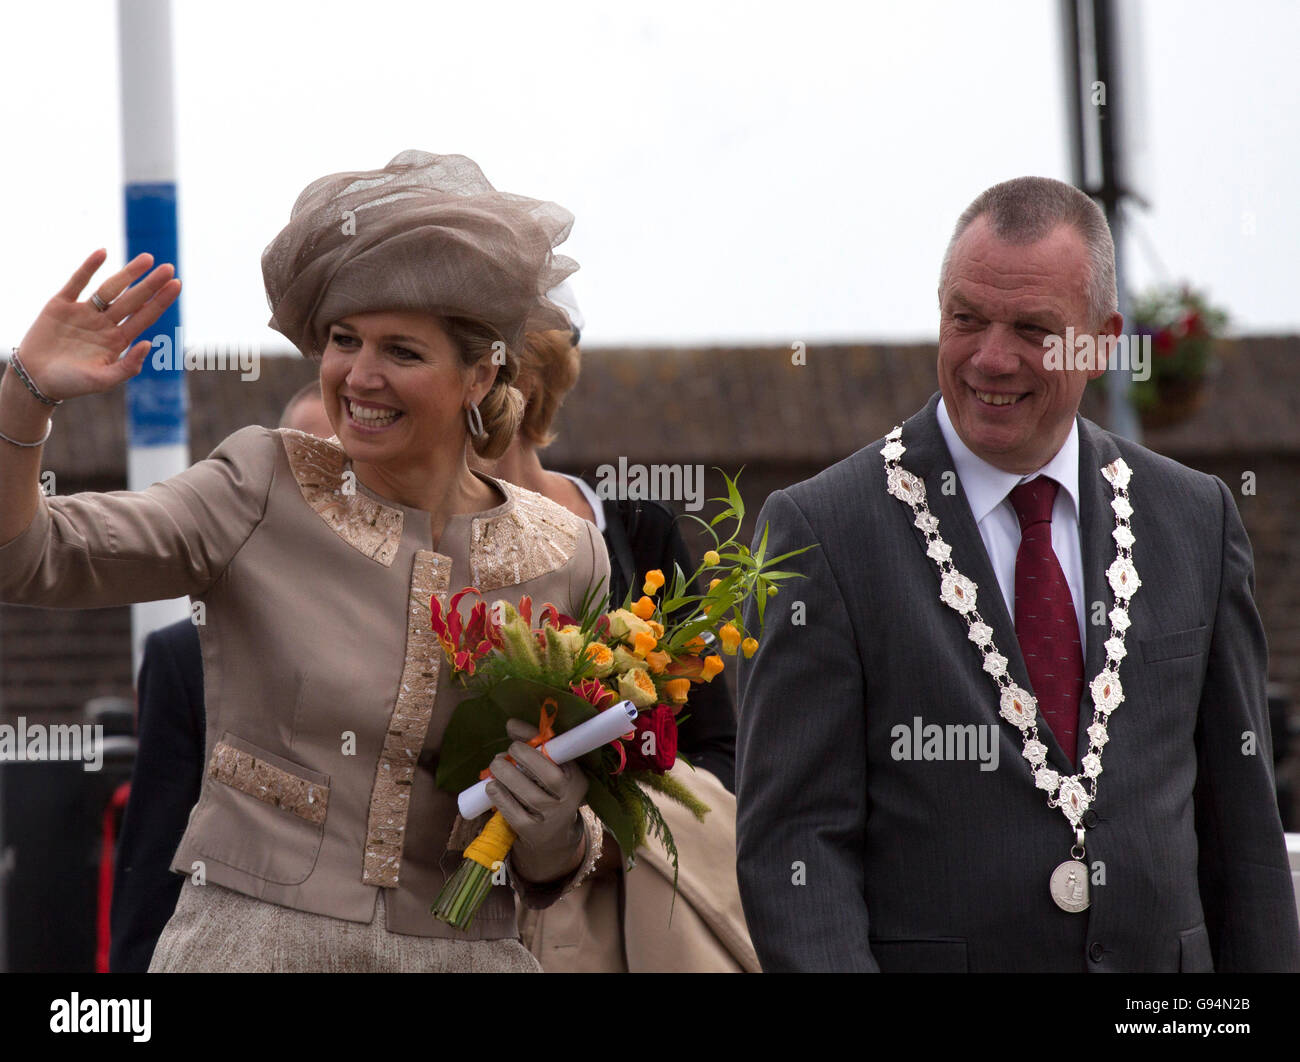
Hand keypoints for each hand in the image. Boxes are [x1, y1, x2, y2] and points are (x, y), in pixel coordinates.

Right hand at [14, 249, 181, 401]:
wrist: (34, 379)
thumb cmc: (71, 384)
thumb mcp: (104, 380)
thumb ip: (128, 366)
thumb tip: (150, 343)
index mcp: (118, 340)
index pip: (145, 316)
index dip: (161, 301)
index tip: (177, 284)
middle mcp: (105, 323)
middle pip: (132, 299)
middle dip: (151, 284)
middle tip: (169, 268)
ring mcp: (84, 312)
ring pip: (110, 289)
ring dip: (128, 273)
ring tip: (147, 259)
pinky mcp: (61, 305)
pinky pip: (77, 282)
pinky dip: (89, 267)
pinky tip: (103, 253)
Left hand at [485, 718, 586, 883]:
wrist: (552, 835)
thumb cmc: (548, 792)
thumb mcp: (551, 769)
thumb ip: (536, 745)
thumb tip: (511, 724)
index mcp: (577, 778)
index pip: (560, 756)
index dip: (536, 739)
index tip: (513, 730)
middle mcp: (569, 799)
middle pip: (548, 777)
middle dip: (523, 758)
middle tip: (504, 753)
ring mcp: (551, 818)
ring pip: (529, 795)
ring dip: (507, 776)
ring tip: (496, 766)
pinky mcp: (532, 831)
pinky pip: (514, 813)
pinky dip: (500, 797)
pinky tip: (492, 787)